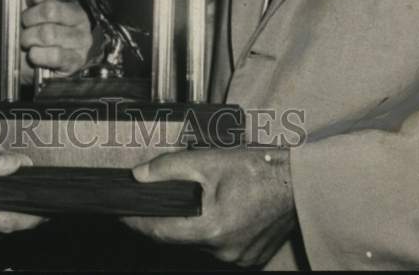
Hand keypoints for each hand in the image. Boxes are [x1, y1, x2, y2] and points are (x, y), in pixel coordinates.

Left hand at [19, 0, 92, 80]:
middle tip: (24, 24)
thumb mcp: (18, 5)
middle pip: (51, 9)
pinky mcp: (77, 60)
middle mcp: (79, 16)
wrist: (17, 59)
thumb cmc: (21, 28)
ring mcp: (81, 38)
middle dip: (29, 18)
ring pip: (49, 33)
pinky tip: (34, 54)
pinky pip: (56, 55)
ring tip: (26, 41)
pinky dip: (38, 55)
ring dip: (29, 38)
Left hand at [123, 147, 296, 266]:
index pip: (160, 231)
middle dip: (166, 218)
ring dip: (192, 223)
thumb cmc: (257, 169)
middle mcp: (224, 250)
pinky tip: (217, 209)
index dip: (137, 221)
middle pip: (179, 237)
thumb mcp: (208, 159)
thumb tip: (139, 176)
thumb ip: (170, 167)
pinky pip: (219, 245)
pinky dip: (212, 229)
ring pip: (199, 241)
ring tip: (197, 197)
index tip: (121, 213)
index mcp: (211, 228)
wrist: (298, 182)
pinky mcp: (249, 257)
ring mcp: (238, 257)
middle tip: (157, 198)